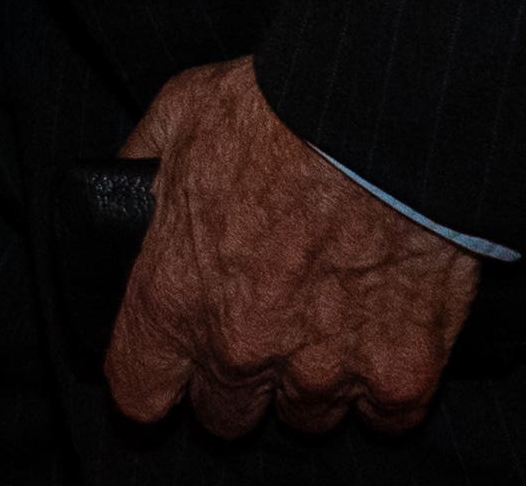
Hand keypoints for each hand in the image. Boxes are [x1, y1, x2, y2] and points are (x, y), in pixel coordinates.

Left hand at [103, 58, 479, 439]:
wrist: (385, 119)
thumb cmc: (282, 109)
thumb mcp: (180, 114)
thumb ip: (143, 166)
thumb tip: (126, 184)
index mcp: (173, 296)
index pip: (138, 392)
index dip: (153, 381)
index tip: (169, 369)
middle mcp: (240, 349)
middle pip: (225, 416)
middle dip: (237, 379)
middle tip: (261, 327)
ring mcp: (322, 371)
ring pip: (306, 418)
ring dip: (312, 381)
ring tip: (329, 322)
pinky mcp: (399, 375)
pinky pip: (386, 416)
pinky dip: (386, 385)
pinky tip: (385, 339)